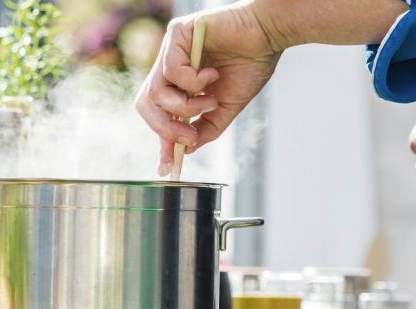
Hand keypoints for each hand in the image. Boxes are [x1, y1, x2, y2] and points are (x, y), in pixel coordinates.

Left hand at [135, 2, 281, 175]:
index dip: (161, 140)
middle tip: (189, 137)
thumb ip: (206, 128)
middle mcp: (169, 65)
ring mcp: (171, 49)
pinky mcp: (177, 34)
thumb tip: (187, 149)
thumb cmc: (250, 65)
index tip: (167, 167)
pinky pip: (170, 70)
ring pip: (156, 92)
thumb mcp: (226, 106)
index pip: (158, 113)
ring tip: (210, 100)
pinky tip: (211, 75)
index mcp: (179, 83)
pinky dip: (191, 81)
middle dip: (165, 128)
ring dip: (184, 106)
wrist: (268, 37)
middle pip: (146, 104)